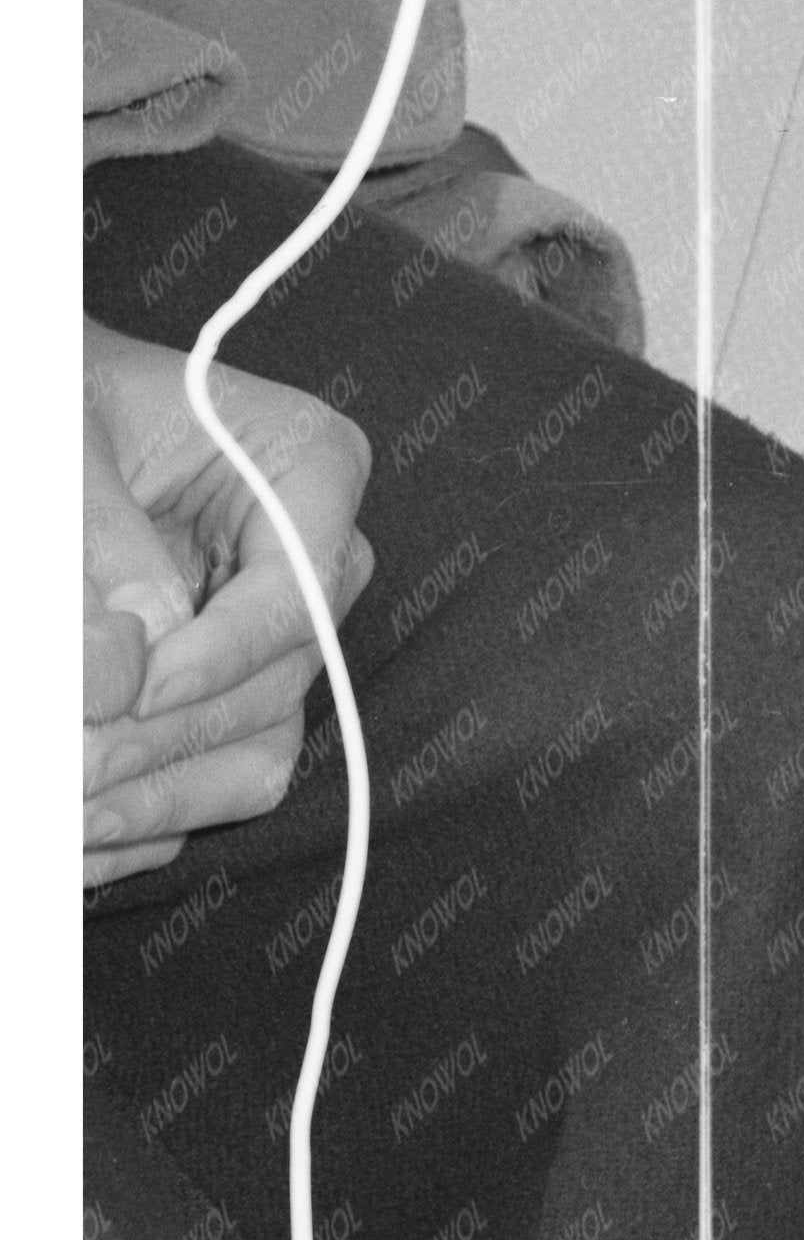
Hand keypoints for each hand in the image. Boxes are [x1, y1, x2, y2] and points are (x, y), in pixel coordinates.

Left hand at [82, 327, 374, 888]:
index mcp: (311, 468)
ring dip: (156, 794)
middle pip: (277, 685)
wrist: (53, 420)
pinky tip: (73, 837)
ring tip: (63, 816)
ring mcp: (277, 638)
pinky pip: (216, 781)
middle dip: (166, 737)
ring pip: (256, 749)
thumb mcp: (64, 440)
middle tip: (66, 764)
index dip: (221, 656)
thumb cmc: (66, 402)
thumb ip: (97, 536)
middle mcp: (315, 560)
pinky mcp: (235, 695)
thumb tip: (125, 665)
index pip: (297, 592)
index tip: (136, 692)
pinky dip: (145, 818)